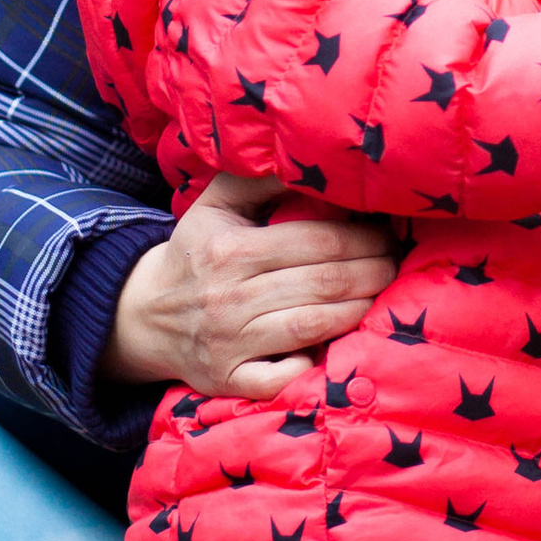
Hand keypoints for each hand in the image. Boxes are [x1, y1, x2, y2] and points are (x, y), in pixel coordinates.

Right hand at [101, 174, 395, 399]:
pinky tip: (336, 347)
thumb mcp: (216, 203)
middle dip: (372, 271)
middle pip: (323, 283)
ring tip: (382, 295)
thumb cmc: (196, 252)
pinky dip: (312, 365)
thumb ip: (260, 178)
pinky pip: (282, 378)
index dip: (362, 236)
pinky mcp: (229, 380)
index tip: (387, 233)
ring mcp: (230, 343)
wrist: (145, 315)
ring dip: (358, 310)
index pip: (316, 240)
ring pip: (313, 325)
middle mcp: (230, 297)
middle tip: (396, 263)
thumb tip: (309, 159)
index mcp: (231, 249)